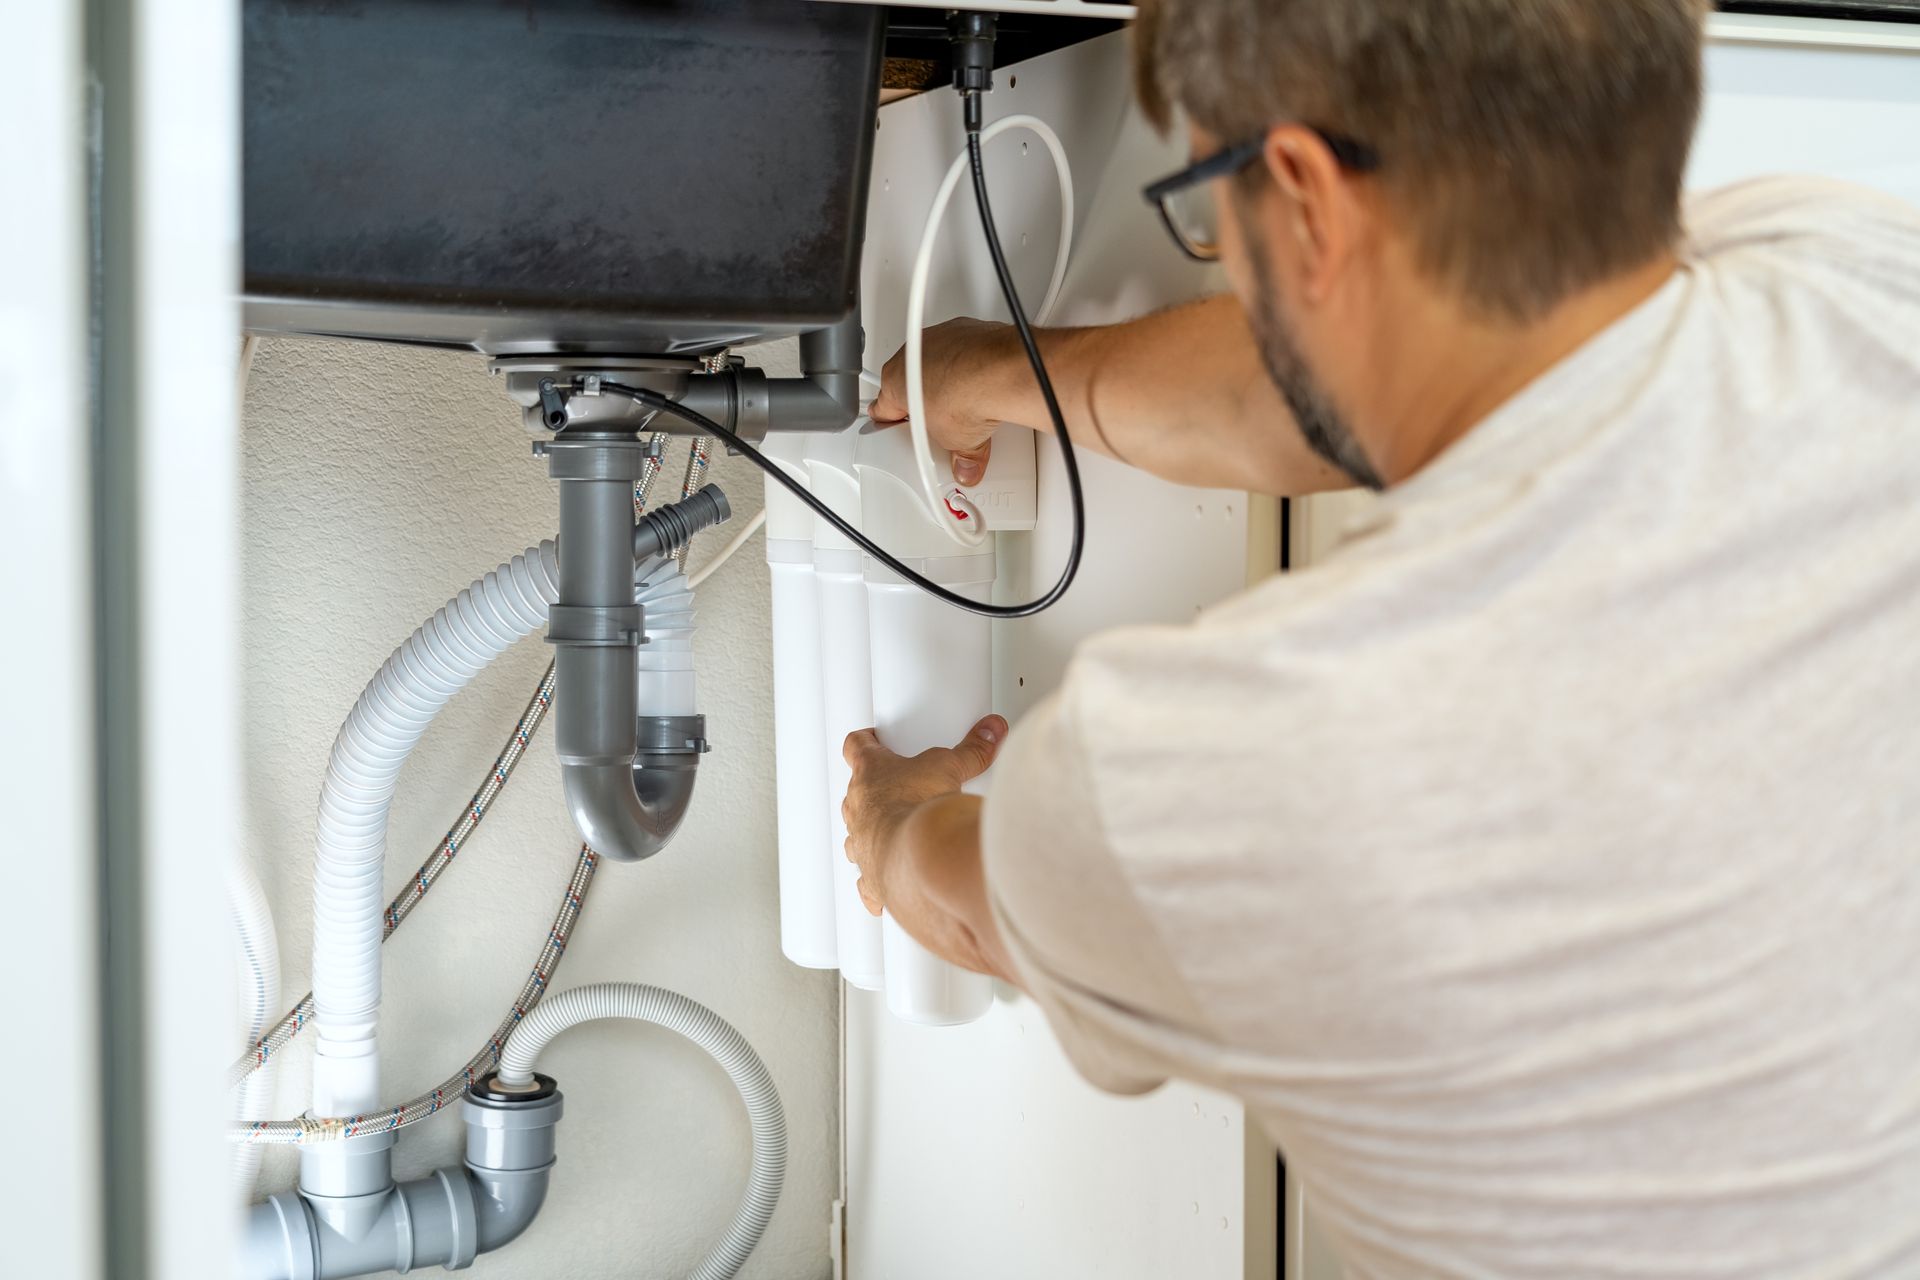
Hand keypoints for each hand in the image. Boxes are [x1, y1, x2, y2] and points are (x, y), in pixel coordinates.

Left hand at [841, 715, 1008, 914]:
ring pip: (859, 833)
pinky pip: (867, 878)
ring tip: (900, 830)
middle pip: (856, 791)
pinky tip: (893, 876)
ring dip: (875, 831)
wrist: (922, 856)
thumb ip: (971, 750)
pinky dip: (878, 877)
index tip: (873, 740)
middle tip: (902, 788)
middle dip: (876, 790)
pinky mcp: (870, 876)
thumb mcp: (950, 766)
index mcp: (869, 773)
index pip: (855, 746)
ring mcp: (860, 844)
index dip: (864, 742)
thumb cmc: (921, 808)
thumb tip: (989, 732)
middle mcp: (857, 808)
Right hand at [868, 318, 1018, 487]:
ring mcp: (936, 338)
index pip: (885, 407)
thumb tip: (967, 464)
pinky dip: (970, 361)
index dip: (893, 420)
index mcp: (894, 382)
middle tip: (942, 420)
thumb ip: (956, 454)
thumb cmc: (963, 397)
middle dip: (926, 401)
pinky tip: (982, 381)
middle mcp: (910, 355)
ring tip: (967, 401)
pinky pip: (961, 348)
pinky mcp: (963, 328)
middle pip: (913, 383)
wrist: (998, 372)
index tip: (899, 424)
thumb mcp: (953, 442)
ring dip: (948, 379)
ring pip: (937, 363)